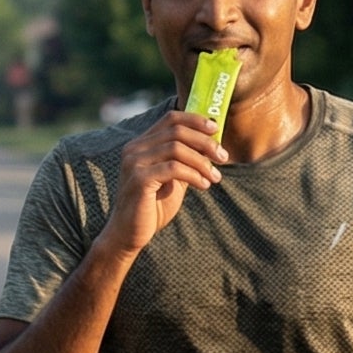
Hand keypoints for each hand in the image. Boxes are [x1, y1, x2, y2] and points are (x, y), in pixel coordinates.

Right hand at [101, 110, 225, 257]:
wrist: (130, 234)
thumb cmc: (153, 207)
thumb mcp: (174, 179)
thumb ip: (186, 161)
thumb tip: (212, 145)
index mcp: (141, 144)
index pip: (170, 118)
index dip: (195, 120)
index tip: (216, 129)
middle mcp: (134, 148)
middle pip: (176, 131)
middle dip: (204, 142)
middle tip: (223, 157)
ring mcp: (134, 162)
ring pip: (176, 148)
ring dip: (202, 162)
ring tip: (215, 177)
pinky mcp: (138, 179)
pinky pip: (173, 169)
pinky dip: (194, 175)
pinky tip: (204, 185)